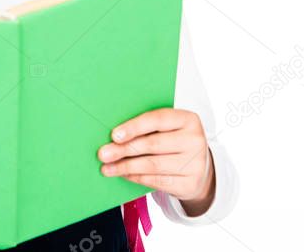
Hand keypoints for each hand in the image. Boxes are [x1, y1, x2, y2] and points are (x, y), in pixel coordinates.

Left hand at [97, 108, 214, 214]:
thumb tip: (114, 134)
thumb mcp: (168, 129)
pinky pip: (157, 181)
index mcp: (188, 119)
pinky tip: (124, 174)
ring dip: (126, 167)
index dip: (134, 127)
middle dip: (124, 149)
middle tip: (103, 153)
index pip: (158, 120)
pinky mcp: (190, 183)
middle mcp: (195, 140)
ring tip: (107, 168)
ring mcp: (195, 163)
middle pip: (153, 144)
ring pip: (152, 165)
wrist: (200, 169)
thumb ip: (147, 127)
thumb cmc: (175, 142)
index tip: (114, 135)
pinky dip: (136, 177)